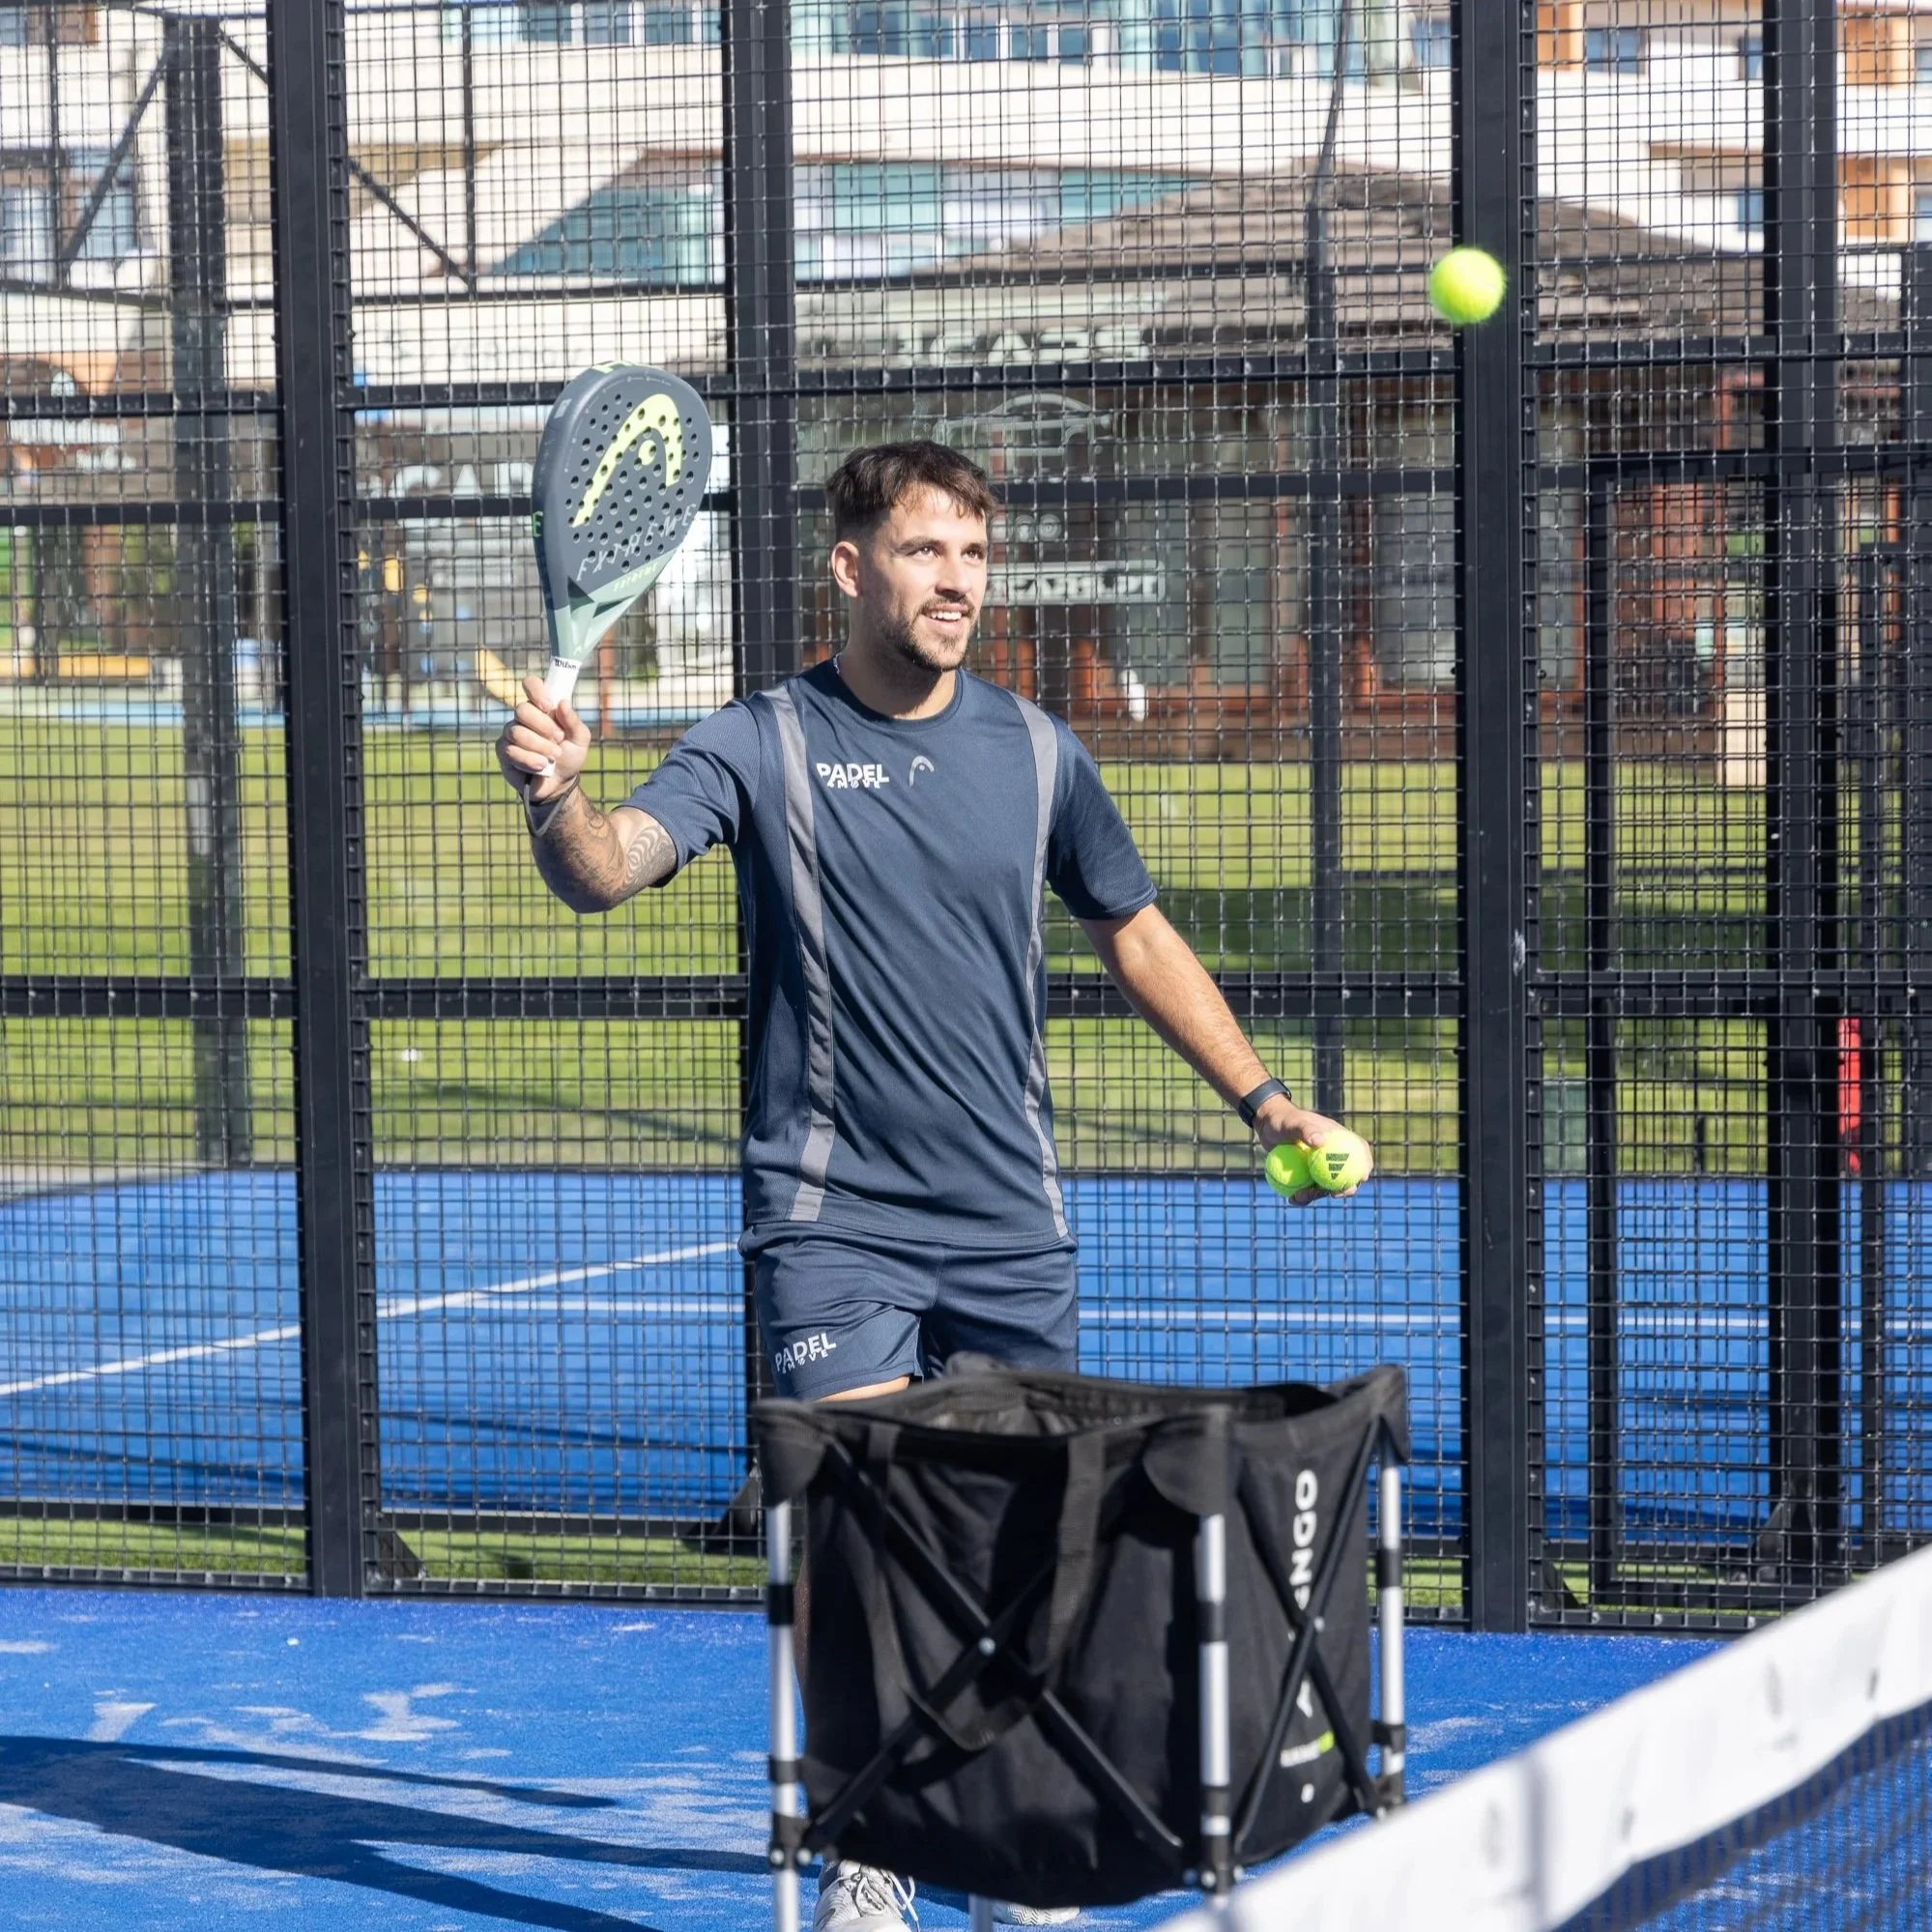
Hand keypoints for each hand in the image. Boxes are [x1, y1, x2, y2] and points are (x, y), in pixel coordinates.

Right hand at [497, 674, 589, 801]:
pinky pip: (512, 751)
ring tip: (554, 756)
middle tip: (559, 739)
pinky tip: (541, 766)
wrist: (560, 783)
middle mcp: (523, 717)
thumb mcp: (580, 739)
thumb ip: (573, 721)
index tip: (549, 706)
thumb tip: (563, 703)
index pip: (530, 684)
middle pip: (522, 709)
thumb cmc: (569, 756)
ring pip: (517, 732)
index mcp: (542, 708)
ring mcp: (511, 733)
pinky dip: (530, 760)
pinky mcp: (504, 751)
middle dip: (544, 726)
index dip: (536, 691)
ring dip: (540, 746)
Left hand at [1254, 1096, 1373, 1203]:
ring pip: (1325, 1186)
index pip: (1359, 1151)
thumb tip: (1320, 1141)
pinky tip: (1292, 1200)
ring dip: (1316, 1195)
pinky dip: (1302, 1197)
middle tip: (1333, 1195)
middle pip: (1346, 1175)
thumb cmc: (1283, 1119)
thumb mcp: (1293, 1122)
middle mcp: (1331, 1154)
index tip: (1362, 1177)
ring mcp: (1319, 1167)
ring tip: (1298, 1197)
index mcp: (1337, 1139)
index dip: (1365, 1165)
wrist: (1266, 1126)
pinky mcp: (1306, 1175)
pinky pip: (1308, 1190)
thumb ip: (1306, 1129)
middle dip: (1343, 1189)